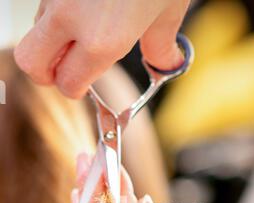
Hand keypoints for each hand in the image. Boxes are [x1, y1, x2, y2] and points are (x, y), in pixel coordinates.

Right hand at [15, 0, 189, 98]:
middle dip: (46, 73)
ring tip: (81, 30)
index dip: (74, 89)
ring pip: (36, 29)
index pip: (67, 84)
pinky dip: (57, 10)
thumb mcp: (169, 10)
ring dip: (52, 39)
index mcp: (101, 40)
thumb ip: (161, 46)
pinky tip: (84, 4)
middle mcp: (70, 18)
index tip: (82, 85)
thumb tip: (164, 63)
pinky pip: (43, 0)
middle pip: (30, 63)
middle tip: (66, 69)